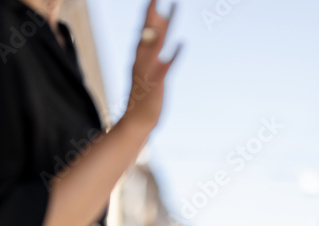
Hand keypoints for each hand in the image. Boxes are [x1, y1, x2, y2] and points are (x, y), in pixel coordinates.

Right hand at [122, 0, 179, 131]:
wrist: (137, 121)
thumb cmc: (145, 94)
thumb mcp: (149, 67)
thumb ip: (153, 48)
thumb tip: (159, 29)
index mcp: (140, 56)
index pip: (145, 28)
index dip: (149, 12)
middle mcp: (141, 61)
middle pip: (147, 33)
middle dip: (151, 14)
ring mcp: (147, 72)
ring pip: (154, 47)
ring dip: (159, 30)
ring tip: (165, 13)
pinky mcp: (156, 85)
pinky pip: (165, 68)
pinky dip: (172, 56)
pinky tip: (181, 44)